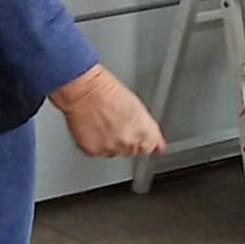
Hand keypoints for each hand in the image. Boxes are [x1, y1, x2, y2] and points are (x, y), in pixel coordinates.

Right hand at [50, 64, 165, 157]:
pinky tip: (95, 128)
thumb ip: (149, 129)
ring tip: (105, 123)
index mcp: (144, 132)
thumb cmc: (110, 92)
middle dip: (127, 140)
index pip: (150, 147)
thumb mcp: (139, 108)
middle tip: (117, 124)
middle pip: (132, 150)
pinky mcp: (94, 151)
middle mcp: (129, 143)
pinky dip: (96, 143)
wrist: (86, 91)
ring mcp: (111, 148)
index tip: (140, 137)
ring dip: (111, 142)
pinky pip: (98, 152)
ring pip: (114, 152)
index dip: (144, 141)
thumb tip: (158, 145)